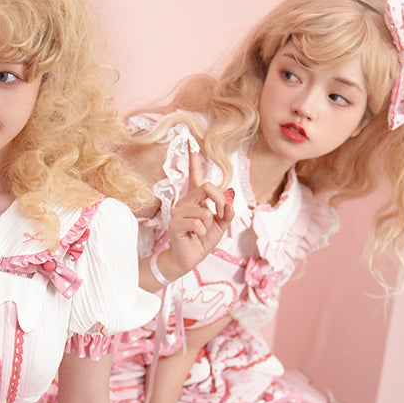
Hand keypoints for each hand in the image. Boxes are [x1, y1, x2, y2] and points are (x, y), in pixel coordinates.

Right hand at [159, 149, 233, 280]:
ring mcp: (178, 212)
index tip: (192, 144)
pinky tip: (194, 237)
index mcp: (195, 200)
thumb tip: (229, 203)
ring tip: (200, 233)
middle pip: (207, 188)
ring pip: (206, 212)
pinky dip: (202, 233)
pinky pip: (199, 223)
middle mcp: (185, 202)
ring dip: (209, 226)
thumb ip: (226, 214)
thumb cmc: (201, 240)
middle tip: (221, 214)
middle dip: (220, 201)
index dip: (194, 160)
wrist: (188, 259)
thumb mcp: (220, 227)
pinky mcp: (175, 224)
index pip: (195, 176)